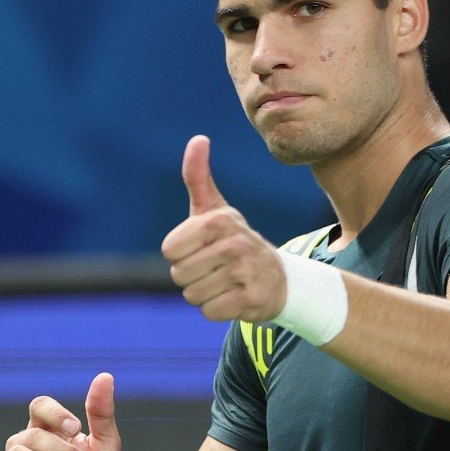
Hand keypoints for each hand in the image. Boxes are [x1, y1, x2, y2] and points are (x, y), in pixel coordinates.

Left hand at [161, 135, 287, 322]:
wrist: (280, 278)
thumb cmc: (235, 241)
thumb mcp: (216, 209)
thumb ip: (198, 177)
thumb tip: (198, 138)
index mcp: (219, 220)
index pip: (169, 249)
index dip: (180, 253)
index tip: (201, 248)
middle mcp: (235, 244)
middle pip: (179, 274)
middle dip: (191, 276)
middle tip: (214, 268)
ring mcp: (245, 273)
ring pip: (193, 295)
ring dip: (204, 293)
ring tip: (224, 281)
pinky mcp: (252, 300)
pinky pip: (209, 312)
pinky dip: (218, 309)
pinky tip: (234, 296)